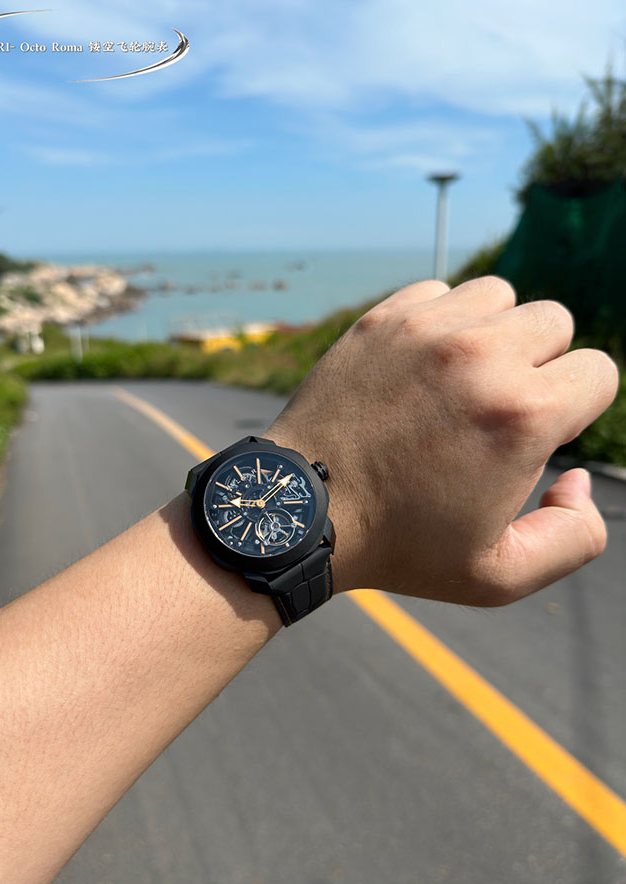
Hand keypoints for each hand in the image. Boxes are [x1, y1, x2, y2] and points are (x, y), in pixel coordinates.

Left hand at [265, 277, 618, 603]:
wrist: (302, 511)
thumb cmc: (399, 548)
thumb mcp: (500, 576)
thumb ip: (575, 536)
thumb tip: (577, 478)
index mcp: (523, 416)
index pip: (598, 372)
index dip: (576, 407)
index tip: (538, 433)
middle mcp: (481, 356)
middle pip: (555, 322)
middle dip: (541, 364)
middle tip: (497, 408)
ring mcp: (427, 329)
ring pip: (501, 296)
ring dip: (494, 333)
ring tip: (463, 379)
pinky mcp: (383, 318)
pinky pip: (441, 291)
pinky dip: (442, 321)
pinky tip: (422, 365)